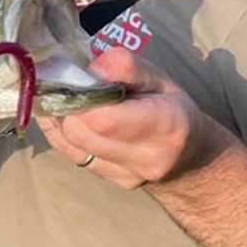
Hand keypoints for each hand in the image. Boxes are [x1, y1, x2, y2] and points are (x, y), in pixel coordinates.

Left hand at [35, 46, 226, 189]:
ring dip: (60, 116)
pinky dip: (57, 130)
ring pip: (70, 144)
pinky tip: (58, 112)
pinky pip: (68, 152)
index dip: (80, 95)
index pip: (103, 119)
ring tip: (63, 96)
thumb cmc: (172, 107)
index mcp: (165, 126)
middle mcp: (145, 158)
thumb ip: (126, 67)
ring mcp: (124, 175)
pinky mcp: (108, 179)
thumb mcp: (159, 77)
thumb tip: (90, 69)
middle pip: (80, 132)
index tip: (76, 76)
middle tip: (65, 84)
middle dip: (66, 105)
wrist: (188, 158)